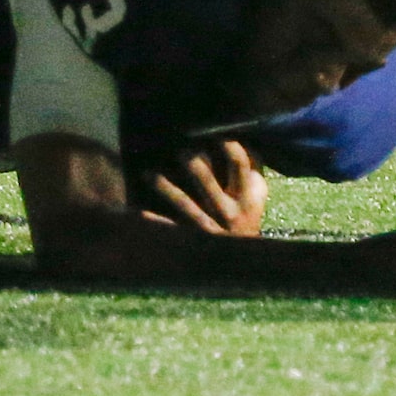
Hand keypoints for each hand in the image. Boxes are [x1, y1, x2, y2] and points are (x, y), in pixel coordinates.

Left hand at [141, 141, 266, 235]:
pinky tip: (140, 214)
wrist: (246, 263)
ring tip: (148, 174)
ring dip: (164, 186)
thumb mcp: (256, 195)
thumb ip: (251, 168)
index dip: (228, 145)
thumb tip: (241, 132)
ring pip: (183, 203)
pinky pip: (173, 229)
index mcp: (248, 196)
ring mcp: (211, 226)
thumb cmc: (247, 216)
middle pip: (206, 179)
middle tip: (179, 150)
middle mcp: (229, 211)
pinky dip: (157, 222)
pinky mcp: (195, 239)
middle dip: (191, 161)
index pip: (239, 163)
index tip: (216, 133)